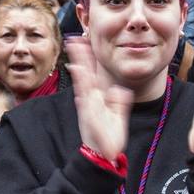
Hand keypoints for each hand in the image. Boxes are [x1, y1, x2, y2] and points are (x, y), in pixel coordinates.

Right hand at [65, 37, 132, 159]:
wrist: (105, 155)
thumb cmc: (110, 137)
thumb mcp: (117, 116)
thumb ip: (118, 102)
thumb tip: (119, 90)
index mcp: (98, 98)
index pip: (93, 74)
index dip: (89, 60)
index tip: (85, 44)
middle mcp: (91, 99)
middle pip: (85, 73)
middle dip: (80, 56)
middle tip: (75, 39)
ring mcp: (89, 105)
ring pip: (82, 80)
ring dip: (78, 63)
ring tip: (74, 48)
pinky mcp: (88, 114)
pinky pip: (84, 95)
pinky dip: (81, 83)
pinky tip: (78, 71)